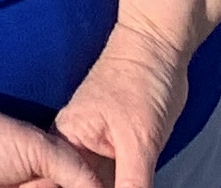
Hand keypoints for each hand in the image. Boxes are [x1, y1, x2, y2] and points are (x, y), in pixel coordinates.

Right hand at [52, 25, 190, 187]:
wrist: (159, 46)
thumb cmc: (142, 83)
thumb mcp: (139, 142)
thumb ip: (132, 185)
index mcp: (65, 138)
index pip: (61, 185)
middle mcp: (73, 144)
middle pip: (75, 185)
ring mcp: (95, 147)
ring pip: (95, 185)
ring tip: (128, 187)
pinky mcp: (117, 147)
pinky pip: (113, 179)